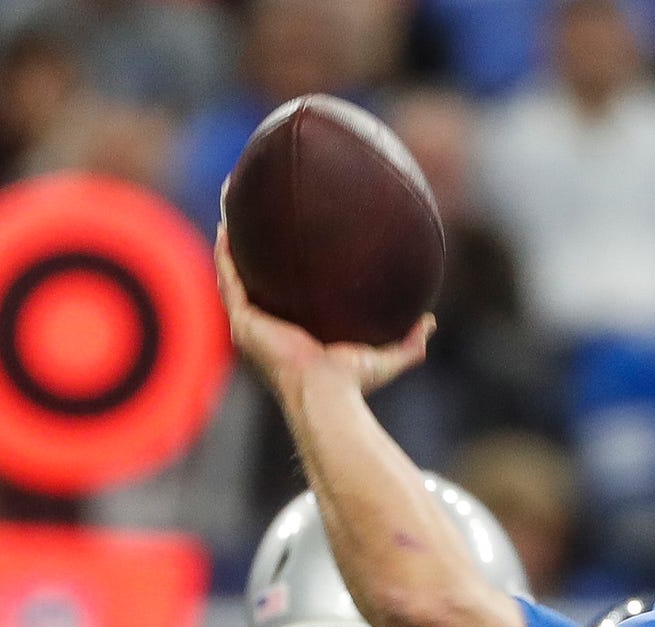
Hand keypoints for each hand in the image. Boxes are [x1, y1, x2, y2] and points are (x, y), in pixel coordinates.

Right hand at [214, 222, 432, 407]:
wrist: (328, 393)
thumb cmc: (352, 384)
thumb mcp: (385, 359)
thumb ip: (409, 343)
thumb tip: (430, 322)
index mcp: (291, 333)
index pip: (280, 297)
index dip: (278, 272)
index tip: (284, 243)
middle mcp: (266, 328)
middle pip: (251, 280)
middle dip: (247, 249)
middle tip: (248, 215)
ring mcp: (251, 325)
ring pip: (232, 274)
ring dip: (229, 242)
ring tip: (229, 206)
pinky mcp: (243, 322)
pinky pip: (229, 280)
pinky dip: (225, 254)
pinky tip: (226, 226)